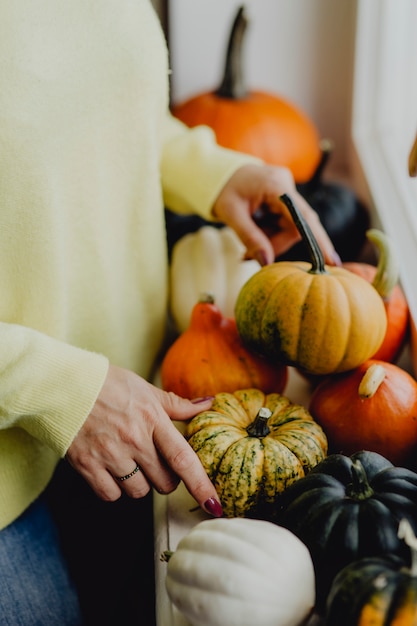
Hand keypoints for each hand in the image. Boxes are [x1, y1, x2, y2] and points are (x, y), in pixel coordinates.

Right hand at [66, 364, 222, 516]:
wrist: (63, 385)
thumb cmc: (107, 384)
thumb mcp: (145, 389)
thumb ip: (177, 404)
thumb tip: (208, 403)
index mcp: (152, 419)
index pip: (183, 458)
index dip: (201, 484)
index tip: (214, 505)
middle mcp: (134, 440)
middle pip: (164, 483)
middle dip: (166, 480)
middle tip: (156, 463)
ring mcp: (110, 454)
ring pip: (139, 492)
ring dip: (139, 484)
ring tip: (129, 462)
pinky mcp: (87, 466)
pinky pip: (111, 495)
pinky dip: (114, 488)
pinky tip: (110, 469)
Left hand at [212, 163, 340, 265]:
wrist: (214, 172)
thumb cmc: (221, 190)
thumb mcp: (231, 215)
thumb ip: (250, 238)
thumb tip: (267, 263)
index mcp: (276, 186)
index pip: (304, 218)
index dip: (319, 241)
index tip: (332, 261)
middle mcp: (286, 185)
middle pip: (296, 226)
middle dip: (275, 244)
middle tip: (248, 255)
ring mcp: (286, 190)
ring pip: (289, 227)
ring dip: (270, 240)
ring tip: (245, 247)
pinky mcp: (283, 196)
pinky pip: (283, 222)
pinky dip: (269, 233)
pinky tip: (252, 234)